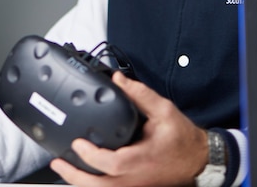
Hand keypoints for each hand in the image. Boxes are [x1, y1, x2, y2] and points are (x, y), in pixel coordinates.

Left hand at [49, 72, 207, 186]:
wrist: (198, 159)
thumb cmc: (182, 138)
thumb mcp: (164, 110)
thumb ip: (140, 94)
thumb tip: (119, 79)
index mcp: (142, 158)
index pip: (113, 163)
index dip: (92, 157)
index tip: (77, 143)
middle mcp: (136, 177)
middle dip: (75, 176)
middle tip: (58, 161)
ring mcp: (135, 186)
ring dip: (80, 182)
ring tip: (63, 167)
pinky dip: (92, 184)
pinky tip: (81, 174)